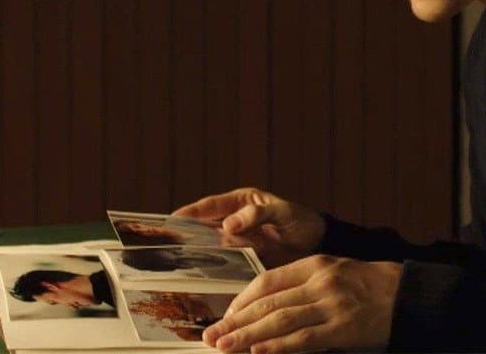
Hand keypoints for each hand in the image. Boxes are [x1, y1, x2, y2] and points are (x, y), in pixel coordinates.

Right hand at [172, 188, 325, 267]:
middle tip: (164, 245)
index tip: (171, 220)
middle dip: (185, 235)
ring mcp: (238, 243)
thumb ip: (256, 215)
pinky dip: (213, 272)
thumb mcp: (282, 213)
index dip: (190, 213)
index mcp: (241, 203)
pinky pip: (224, 266)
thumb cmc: (303, 222)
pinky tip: (202, 282)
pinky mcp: (243, 262)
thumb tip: (228, 224)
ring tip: (174, 265)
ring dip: (196, 256)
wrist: (320, 246)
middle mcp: (235, 222)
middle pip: (204, 228)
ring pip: (211, 248)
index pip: (210, 206)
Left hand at [201, 255, 401, 353]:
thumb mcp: (336, 273)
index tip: (225, 315)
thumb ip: (304, 286)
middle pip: (268, 301)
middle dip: (235, 320)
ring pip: (279, 320)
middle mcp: (320, 281)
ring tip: (224, 346)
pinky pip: (303, 338)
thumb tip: (267, 309)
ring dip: (247, 335)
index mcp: (316, 264)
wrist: (408, 295)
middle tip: (211, 335)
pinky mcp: (342, 328)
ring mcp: (331, 304)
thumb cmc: (370, 286)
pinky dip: (277, 346)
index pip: (268, 280)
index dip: (243, 299)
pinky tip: (258, 352)